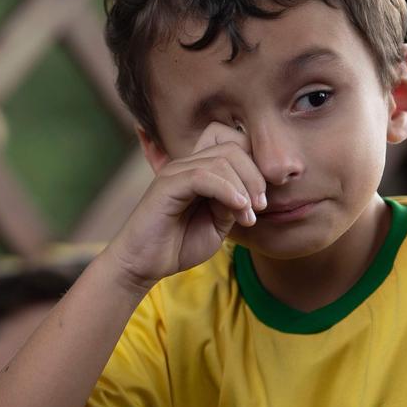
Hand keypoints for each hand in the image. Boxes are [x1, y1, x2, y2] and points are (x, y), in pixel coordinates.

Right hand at [101, 122, 265, 291]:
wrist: (144, 263)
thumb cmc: (179, 245)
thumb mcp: (218, 224)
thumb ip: (233, 204)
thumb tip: (249, 191)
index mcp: (200, 169)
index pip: (233, 143)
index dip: (255, 165)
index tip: (262, 198)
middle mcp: (187, 164)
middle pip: (233, 147)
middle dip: (255, 176)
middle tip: (260, 207)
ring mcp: (176, 171)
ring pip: (222, 159)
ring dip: (244, 187)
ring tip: (248, 216)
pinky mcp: (167, 183)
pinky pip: (203, 176)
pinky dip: (228, 191)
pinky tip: (239, 208)